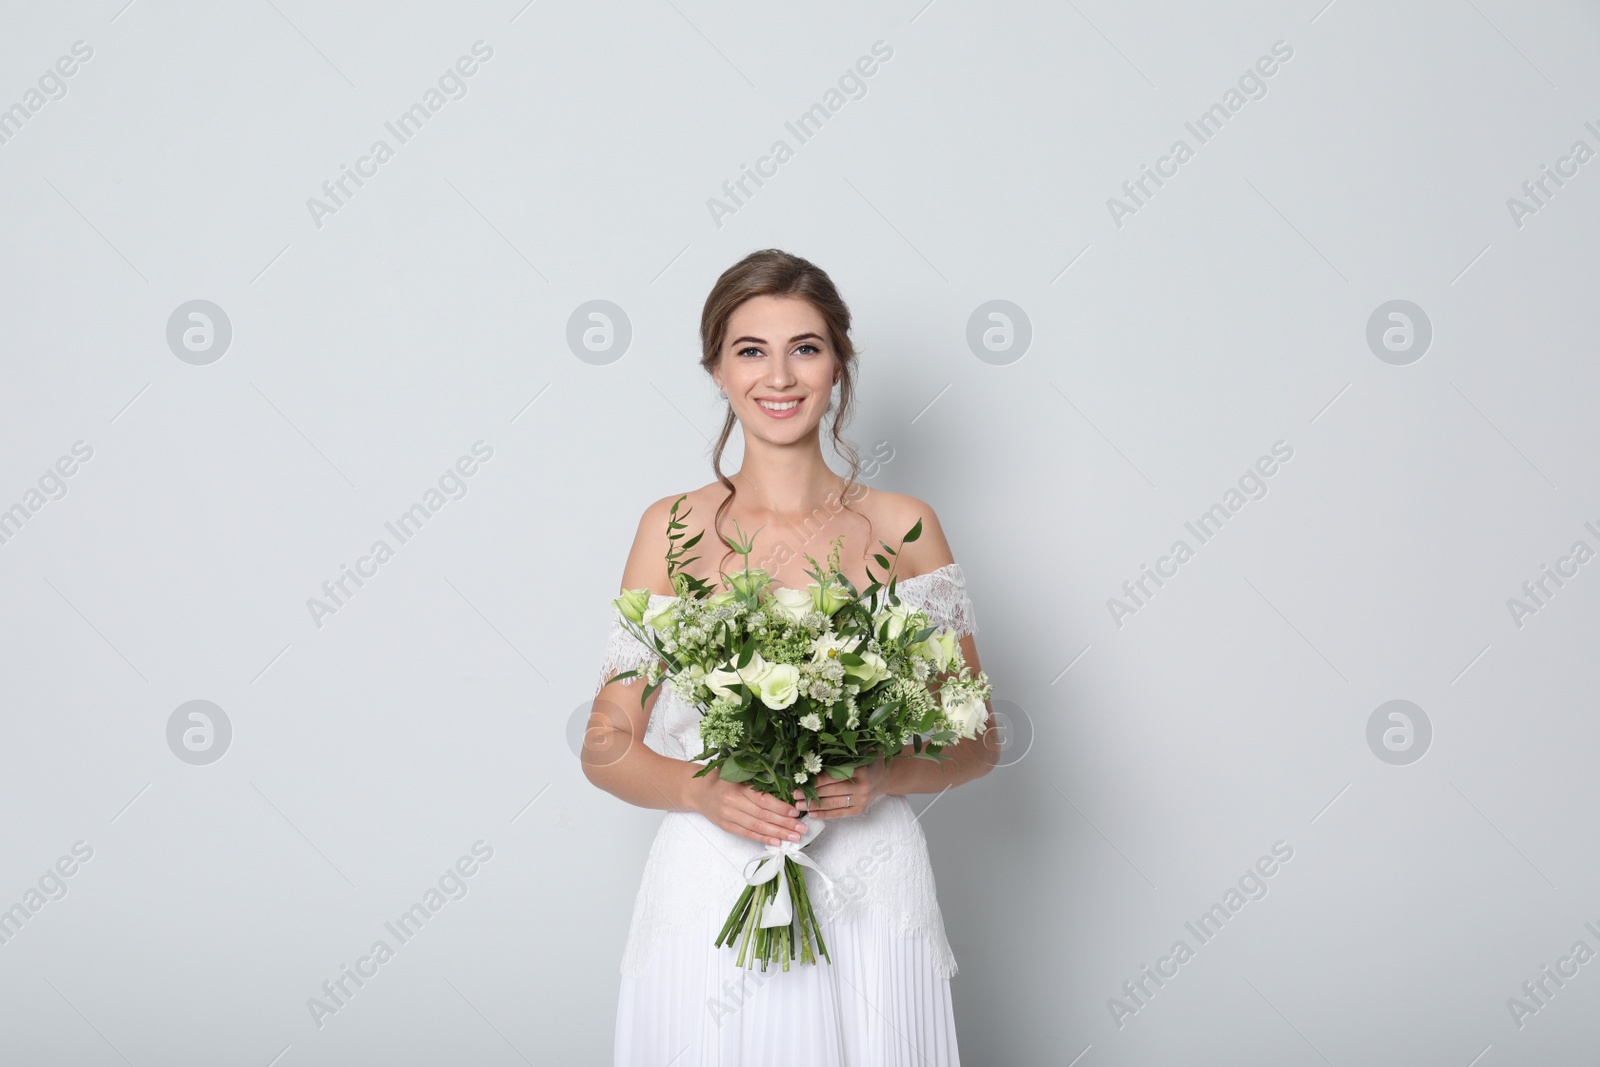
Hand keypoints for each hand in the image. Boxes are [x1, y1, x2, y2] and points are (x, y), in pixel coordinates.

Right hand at [687, 769, 807, 846]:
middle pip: (763, 815)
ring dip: (778, 833)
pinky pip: (747, 834)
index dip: (781, 807)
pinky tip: (777, 842)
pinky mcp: (726, 826)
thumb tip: (786, 791)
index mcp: (738, 785)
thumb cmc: (722, 779)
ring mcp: (728, 815)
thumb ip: (757, 781)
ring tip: (793, 837)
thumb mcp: (738, 773)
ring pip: (757, 826)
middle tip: (802, 828)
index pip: (763, 799)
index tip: (796, 812)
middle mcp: (732, 801)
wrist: (698, 791)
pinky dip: (763, 838)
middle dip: (785, 823)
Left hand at [794, 760, 888, 818]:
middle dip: (811, 794)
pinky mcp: (860, 809)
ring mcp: (861, 800)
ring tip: (798, 806)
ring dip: (814, 806)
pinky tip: (812, 814)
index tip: (801, 781)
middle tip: (794, 795)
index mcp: (860, 771)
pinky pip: (839, 813)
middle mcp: (861, 787)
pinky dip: (825, 814)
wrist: (886, 776)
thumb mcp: (861, 752)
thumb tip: (816, 754)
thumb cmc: (870, 760)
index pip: (833, 776)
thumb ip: (843, 753)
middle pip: (831, 792)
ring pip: (833, 804)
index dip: (816, 780)